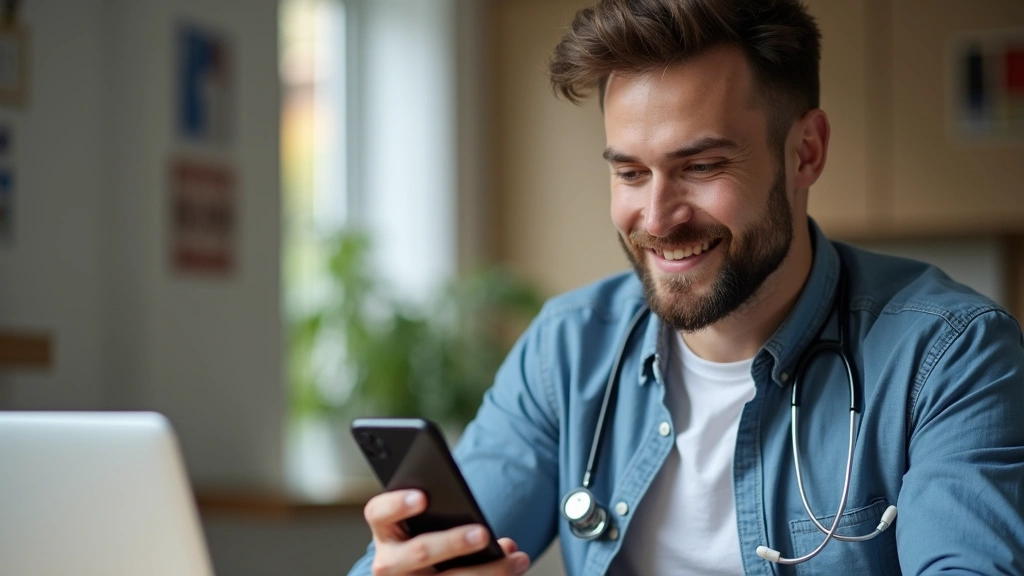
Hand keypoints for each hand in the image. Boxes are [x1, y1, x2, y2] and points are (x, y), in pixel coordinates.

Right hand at [364, 489, 530, 575]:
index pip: (379, 513)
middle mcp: (389, 563)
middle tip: (482, 533)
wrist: (418, 572)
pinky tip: (512, 568)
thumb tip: (486, 529)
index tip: (423, 497)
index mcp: (385, 531)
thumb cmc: (426, 535)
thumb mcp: (424, 523)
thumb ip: (445, 512)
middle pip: (419, 552)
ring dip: (490, 570)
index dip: (397, 504)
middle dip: (453, 543)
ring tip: (517, 558)